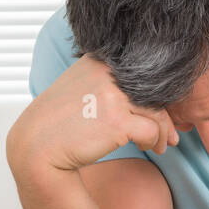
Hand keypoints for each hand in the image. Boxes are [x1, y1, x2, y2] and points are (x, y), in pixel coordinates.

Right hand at [8, 54, 178, 178]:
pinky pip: (151, 130)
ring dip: (162, 131)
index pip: (141, 71)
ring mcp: (112, 95)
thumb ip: (106, 79)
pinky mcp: (117, 120)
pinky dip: (154, 141)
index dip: (156, 93)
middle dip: (165, 115)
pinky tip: (147, 148)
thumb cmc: (58, 122)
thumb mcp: (78, 85)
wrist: (37, 147)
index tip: (159, 110)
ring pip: (157, 111)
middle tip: (170, 134)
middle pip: (153, 91)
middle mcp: (106, 72)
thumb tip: (146, 90)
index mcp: (98, 60)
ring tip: (160, 145)